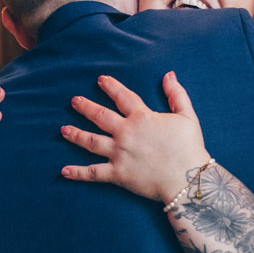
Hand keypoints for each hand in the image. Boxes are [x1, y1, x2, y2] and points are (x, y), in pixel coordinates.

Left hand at [61, 72, 209, 202]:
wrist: (187, 178)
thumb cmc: (189, 147)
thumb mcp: (187, 116)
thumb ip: (177, 94)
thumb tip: (169, 75)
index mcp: (142, 117)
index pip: (122, 97)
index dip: (111, 86)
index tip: (100, 80)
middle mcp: (126, 133)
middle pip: (100, 116)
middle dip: (85, 107)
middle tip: (74, 101)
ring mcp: (119, 154)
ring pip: (91, 141)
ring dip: (76, 135)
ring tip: (63, 130)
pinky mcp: (117, 174)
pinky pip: (93, 173)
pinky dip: (78, 173)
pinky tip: (64, 171)